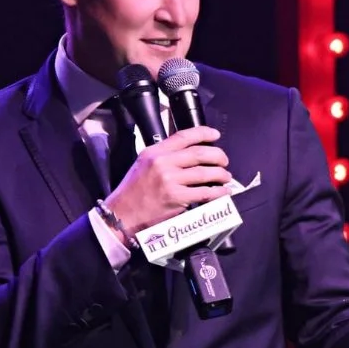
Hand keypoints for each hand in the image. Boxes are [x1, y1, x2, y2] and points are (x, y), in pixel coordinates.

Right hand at [102, 126, 232, 241]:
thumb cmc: (133, 191)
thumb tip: (189, 153)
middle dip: (218, 156)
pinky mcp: (177, 198)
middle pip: (199, 153)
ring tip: (226, 177)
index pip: (183, 136)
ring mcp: (170, 180)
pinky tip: (223, 192)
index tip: (215, 135)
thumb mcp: (143, 164)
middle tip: (224, 161)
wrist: (122, 214)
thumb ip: (163, 156)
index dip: (203, 133)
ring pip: (205, 172)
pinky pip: (205, 192)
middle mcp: (162, 163)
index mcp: (154, 152)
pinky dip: (218, 192)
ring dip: (220, 174)